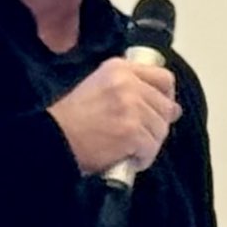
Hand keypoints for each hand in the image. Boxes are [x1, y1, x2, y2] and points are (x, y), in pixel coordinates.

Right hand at [48, 58, 180, 175]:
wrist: (52, 138)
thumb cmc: (73, 119)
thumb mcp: (101, 89)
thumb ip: (134, 92)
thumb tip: (174, 109)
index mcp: (120, 68)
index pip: (163, 78)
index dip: (165, 97)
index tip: (158, 111)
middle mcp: (128, 83)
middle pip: (165, 106)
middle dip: (156, 126)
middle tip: (138, 137)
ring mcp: (131, 106)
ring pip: (161, 129)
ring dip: (149, 144)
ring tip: (129, 149)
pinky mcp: (132, 130)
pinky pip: (151, 148)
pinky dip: (142, 158)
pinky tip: (127, 158)